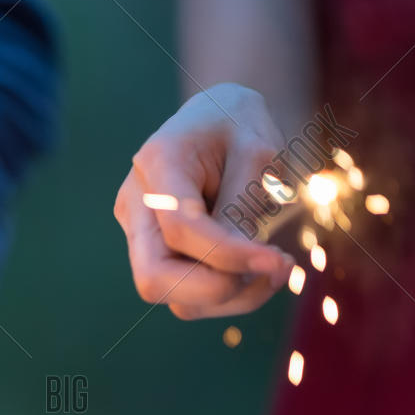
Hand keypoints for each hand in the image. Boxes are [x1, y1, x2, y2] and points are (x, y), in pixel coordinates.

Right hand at [113, 84, 295, 318]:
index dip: (228, 254)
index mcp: (158, 164)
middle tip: (272, 273)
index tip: (278, 260)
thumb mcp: (256, 154)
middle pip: (154, 278)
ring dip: (232, 296)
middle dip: (216, 290)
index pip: (180, 228)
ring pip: (174, 296)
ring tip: (277, 268)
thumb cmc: (240, 128)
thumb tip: (240, 270)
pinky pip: (188, 293)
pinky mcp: (157, 253)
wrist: (218, 117)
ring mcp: (140, 233)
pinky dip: (230, 292)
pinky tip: (258, 270)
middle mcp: (136, 204)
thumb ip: (242, 209)